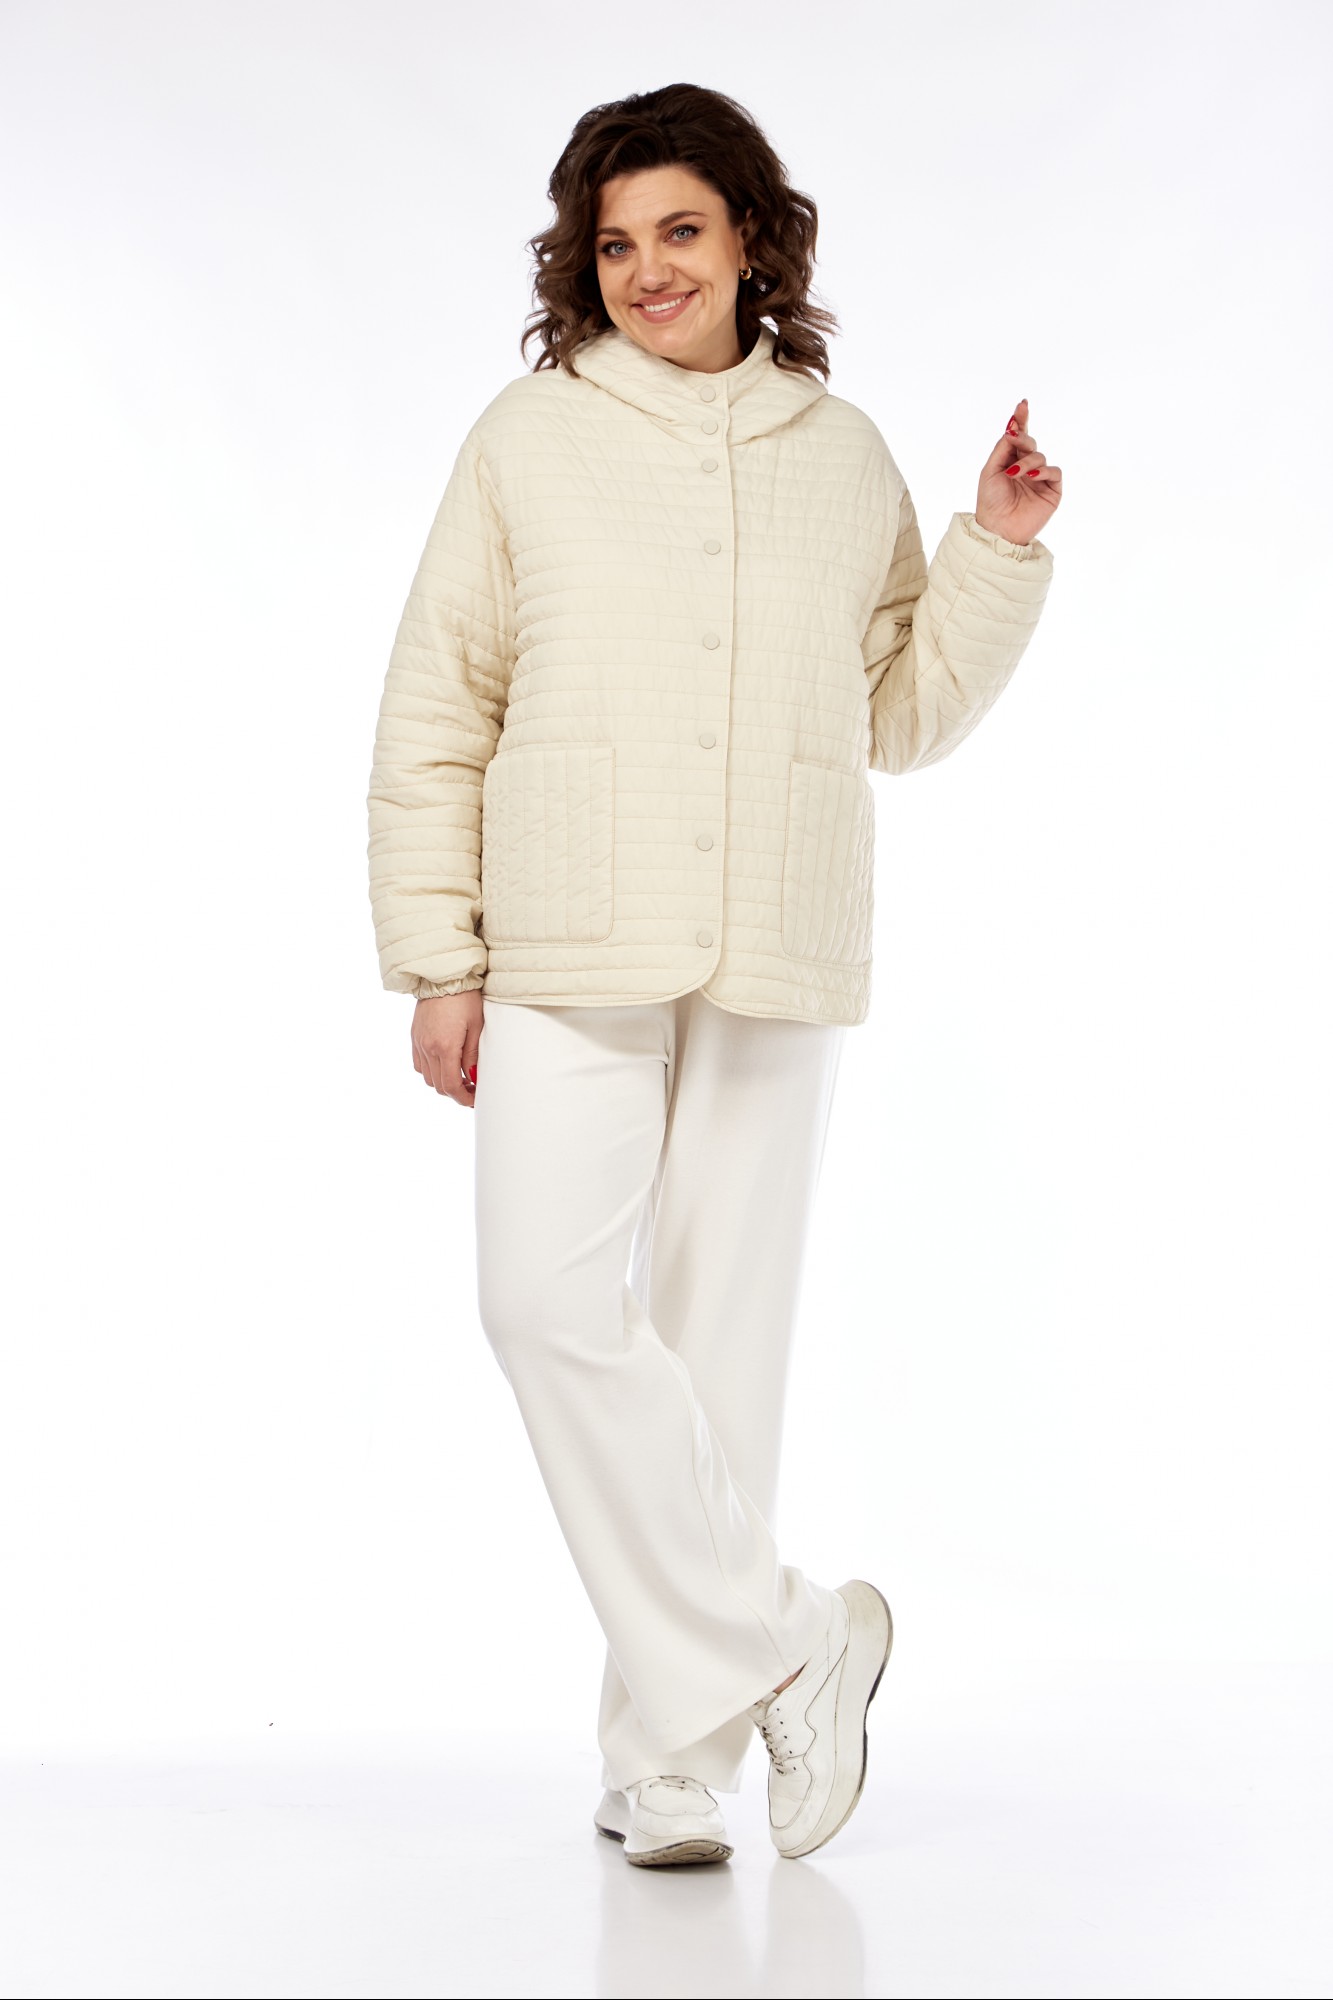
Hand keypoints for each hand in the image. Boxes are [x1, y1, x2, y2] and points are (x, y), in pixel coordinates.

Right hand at [412, 990, 482, 1106]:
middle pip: (438, 1085)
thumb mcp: (476, 1026)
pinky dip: (430, 1071)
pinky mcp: (414, 1036)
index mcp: (445, 1047)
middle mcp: (428, 1048)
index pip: (451, 1086)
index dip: (463, 1098)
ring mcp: (418, 1042)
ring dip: (443, 1083)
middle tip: (472, 1089)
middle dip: (455, 1093)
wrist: (442, 976)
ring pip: (427, 1078)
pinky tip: (444, 1064)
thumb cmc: (465, 998)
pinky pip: (419, 1064)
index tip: (475, 1099)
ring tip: (460, 1077)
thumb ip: (473, 1056)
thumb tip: (473, 1078)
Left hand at [974, 399, 1061, 545]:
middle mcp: (1026, 467)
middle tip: (1013, 437)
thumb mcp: (991, 470)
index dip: (1021, 420)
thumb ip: (1003, 448)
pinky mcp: (1052, 490)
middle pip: (1030, 443)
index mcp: (1010, 461)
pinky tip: (1031, 476)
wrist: (998, 528)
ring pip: (1040, 456)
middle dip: (1022, 439)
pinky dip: (1043, 471)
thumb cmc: (990, 501)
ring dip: (1027, 461)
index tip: (1022, 404)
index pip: (1018, 436)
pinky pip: (1054, 472)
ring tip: (1015, 473)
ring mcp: (1040, 478)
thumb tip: (1013, 427)